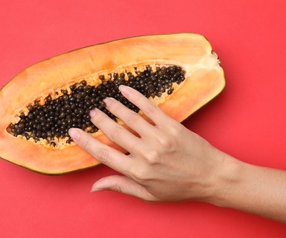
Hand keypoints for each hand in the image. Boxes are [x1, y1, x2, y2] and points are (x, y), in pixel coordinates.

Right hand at [69, 85, 229, 201]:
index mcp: (138, 172)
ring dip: (115, 108)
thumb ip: (121, 186)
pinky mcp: (172, 126)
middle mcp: (146, 154)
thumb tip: (94, 186)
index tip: (73, 132)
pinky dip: (136, 97)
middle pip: (115, 133)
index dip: (86, 143)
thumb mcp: (148, 195)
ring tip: (105, 101)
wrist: (212, 177)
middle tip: (91, 112)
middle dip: (99, 121)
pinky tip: (125, 90)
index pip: (104, 155)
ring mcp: (160, 138)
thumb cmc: (180, 188)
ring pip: (130, 118)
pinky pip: (150, 108)